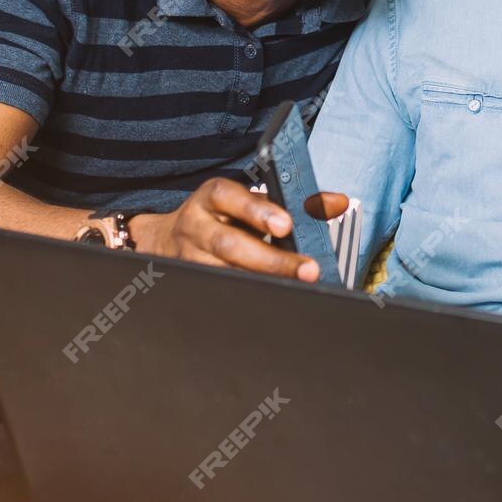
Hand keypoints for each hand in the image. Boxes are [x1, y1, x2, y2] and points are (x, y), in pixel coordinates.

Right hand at [134, 177, 345, 281]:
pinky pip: (221, 294)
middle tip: (307, 269)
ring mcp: (190, 258)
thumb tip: (335, 203)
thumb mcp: (249, 202)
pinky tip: (271, 303)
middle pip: (229, 244)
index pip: (229, 197)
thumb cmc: (221, 218)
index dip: (257, 211)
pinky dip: (247, 298)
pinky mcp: (191, 284)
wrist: (166, 240)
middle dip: (271, 260)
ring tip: (296, 289)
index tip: (285, 225)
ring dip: (262, 283)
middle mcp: (196, 226)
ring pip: (224, 274)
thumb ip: (292, 201)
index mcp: (212, 197)